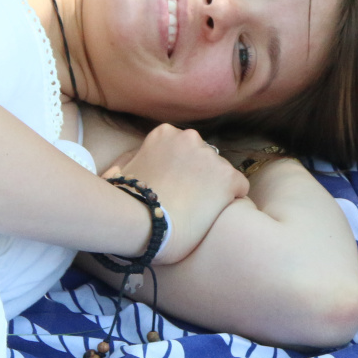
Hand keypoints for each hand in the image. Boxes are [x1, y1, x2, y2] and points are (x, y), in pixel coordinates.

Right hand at [105, 124, 246, 263]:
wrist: (140, 224)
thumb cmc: (125, 204)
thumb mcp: (118, 172)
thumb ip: (131, 160)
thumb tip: (130, 163)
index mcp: (164, 133)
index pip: (185, 148)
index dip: (181, 171)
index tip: (173, 188)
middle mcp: (190, 137)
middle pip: (204, 157)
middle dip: (199, 176)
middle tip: (185, 201)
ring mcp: (210, 156)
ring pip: (221, 173)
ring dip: (213, 189)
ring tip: (195, 211)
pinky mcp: (228, 177)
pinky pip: (239, 188)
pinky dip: (231, 201)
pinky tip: (212, 214)